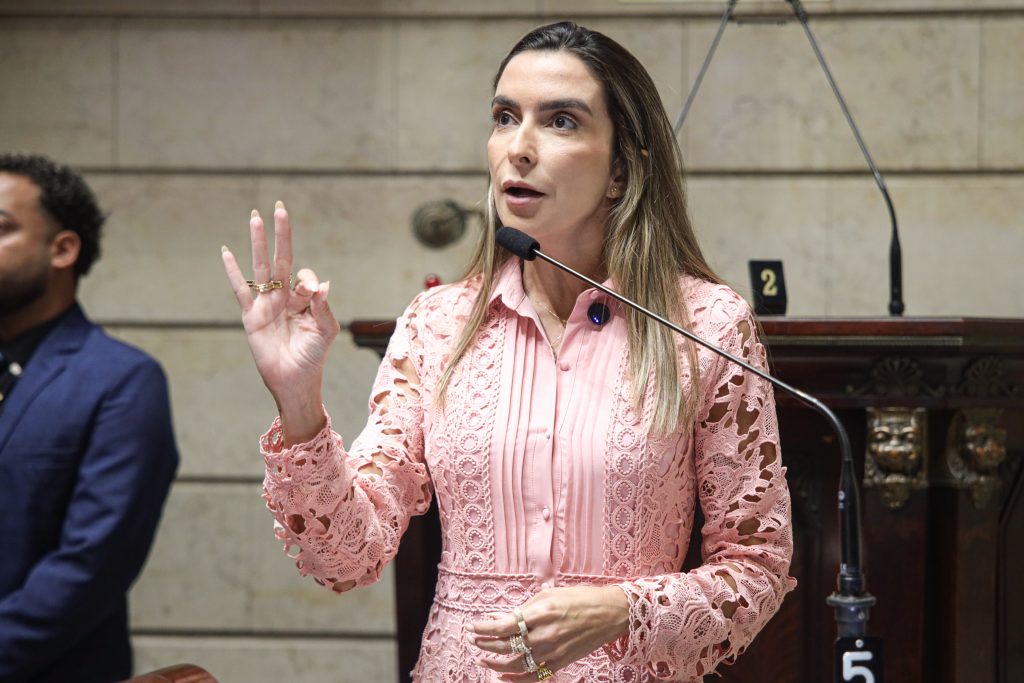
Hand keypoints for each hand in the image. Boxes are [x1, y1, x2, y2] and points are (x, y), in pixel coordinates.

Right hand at [221, 201, 338, 442]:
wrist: (294, 381)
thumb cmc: (313, 356)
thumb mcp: (325, 331)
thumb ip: (323, 307)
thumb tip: (322, 284)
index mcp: (304, 299)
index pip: (304, 276)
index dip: (306, 281)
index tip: (309, 295)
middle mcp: (284, 296)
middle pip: (281, 258)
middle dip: (280, 234)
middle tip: (279, 208)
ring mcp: (266, 304)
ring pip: (260, 267)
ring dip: (257, 242)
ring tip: (255, 217)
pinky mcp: (251, 316)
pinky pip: (240, 290)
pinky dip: (233, 271)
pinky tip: (226, 251)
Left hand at [466, 585, 628, 679]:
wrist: (609, 613)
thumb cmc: (580, 599)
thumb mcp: (549, 595)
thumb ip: (525, 608)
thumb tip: (501, 617)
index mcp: (542, 612)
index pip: (504, 625)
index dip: (484, 628)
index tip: (472, 626)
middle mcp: (546, 634)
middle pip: (506, 645)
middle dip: (484, 643)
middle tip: (473, 638)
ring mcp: (553, 651)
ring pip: (515, 664)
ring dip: (494, 662)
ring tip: (482, 656)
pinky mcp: (560, 663)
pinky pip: (533, 676)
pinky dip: (515, 679)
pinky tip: (502, 675)